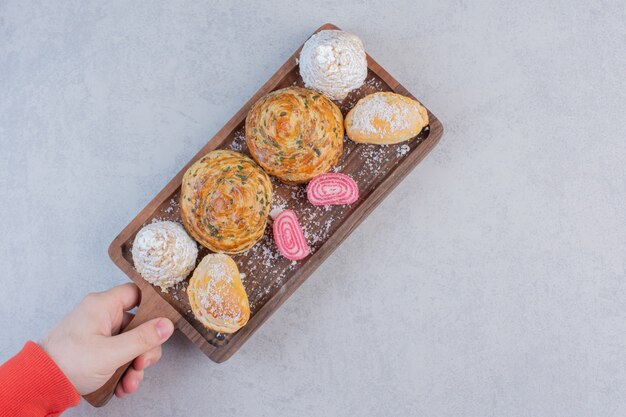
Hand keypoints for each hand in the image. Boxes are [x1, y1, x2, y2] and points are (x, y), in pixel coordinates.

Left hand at [39, 284, 173, 396]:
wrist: (39, 384)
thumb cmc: (68, 362)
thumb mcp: (112, 352)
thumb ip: (143, 338)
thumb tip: (166, 325)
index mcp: (103, 306)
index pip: (136, 293)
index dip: (152, 307)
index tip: (161, 326)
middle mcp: (102, 316)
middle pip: (138, 324)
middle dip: (144, 349)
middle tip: (141, 364)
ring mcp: (99, 334)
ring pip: (131, 344)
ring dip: (134, 365)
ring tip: (129, 382)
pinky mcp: (96, 350)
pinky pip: (119, 355)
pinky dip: (123, 370)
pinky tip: (121, 385)